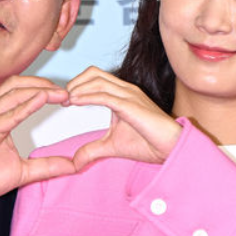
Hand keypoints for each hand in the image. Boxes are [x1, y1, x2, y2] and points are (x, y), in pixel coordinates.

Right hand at [0, 76, 75, 205]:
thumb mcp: (23, 171)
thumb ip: (47, 165)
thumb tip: (74, 165)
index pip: (20, 91)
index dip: (42, 88)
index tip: (65, 95)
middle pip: (17, 85)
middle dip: (42, 83)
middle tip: (66, 91)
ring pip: (13, 94)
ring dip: (39, 90)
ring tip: (60, 94)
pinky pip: (7, 115)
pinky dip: (26, 106)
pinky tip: (41, 100)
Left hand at [66, 66, 181, 169]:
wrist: (171, 148)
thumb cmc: (149, 143)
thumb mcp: (112, 146)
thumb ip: (92, 150)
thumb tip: (75, 162)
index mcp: (121, 94)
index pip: (95, 77)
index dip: (77, 84)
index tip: (65, 100)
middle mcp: (125, 90)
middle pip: (94, 73)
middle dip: (75, 82)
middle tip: (63, 99)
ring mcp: (129, 95)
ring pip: (97, 81)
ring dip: (78, 88)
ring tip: (67, 101)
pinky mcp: (130, 105)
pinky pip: (104, 96)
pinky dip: (87, 97)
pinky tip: (75, 103)